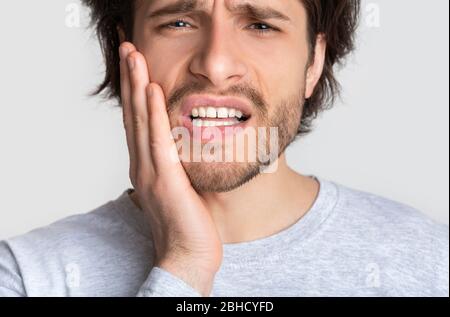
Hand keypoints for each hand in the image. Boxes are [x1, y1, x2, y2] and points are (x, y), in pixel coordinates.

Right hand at [119, 42, 222, 295]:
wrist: (188, 255)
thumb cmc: (187, 222)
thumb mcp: (179, 185)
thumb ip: (175, 163)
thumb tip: (181, 144)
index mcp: (146, 165)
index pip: (137, 121)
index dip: (133, 91)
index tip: (133, 65)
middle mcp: (142, 164)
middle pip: (133, 114)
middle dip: (129, 78)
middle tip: (126, 47)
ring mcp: (150, 171)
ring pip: (140, 120)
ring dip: (136, 85)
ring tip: (133, 55)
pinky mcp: (164, 179)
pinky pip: (158, 139)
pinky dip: (153, 112)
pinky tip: (151, 89)